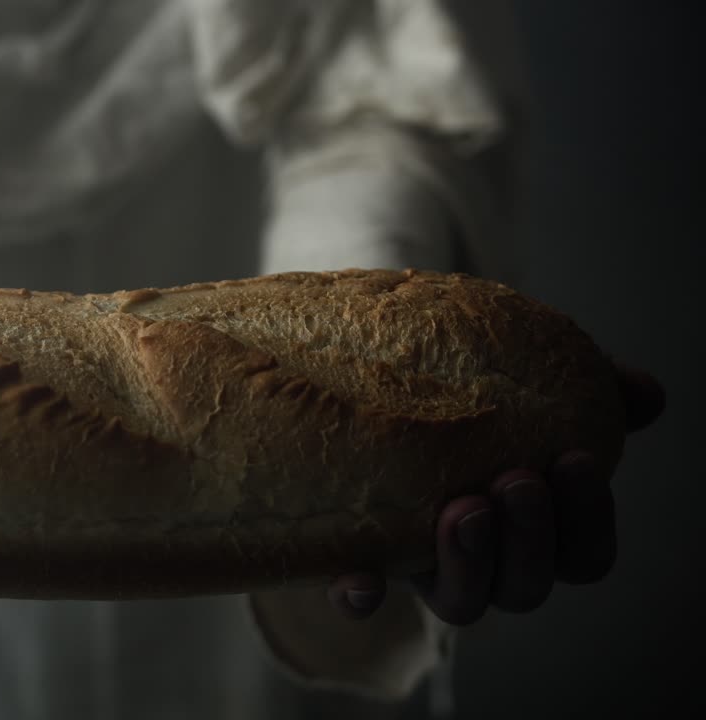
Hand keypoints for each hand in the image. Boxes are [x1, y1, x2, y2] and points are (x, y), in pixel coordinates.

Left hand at [323, 363, 665, 623]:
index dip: (587, 519)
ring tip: (462, 507)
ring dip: (468, 562)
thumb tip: (643, 393)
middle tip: (515, 480)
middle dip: (530, 539)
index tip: (572, 457)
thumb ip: (592, 391)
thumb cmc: (475, 399)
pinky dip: (363, 596)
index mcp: (538, 533)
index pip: (583, 555)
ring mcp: (425, 573)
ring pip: (462, 602)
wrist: (377, 394)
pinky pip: (362, 601)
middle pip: (526, 587)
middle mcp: (487, 565)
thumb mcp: (532, 385)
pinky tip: (361, 580)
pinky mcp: (363, 567)